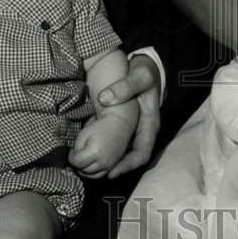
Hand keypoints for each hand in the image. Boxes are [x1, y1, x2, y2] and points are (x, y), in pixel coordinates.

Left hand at [69, 113, 136, 177]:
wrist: (118, 124)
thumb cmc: (101, 127)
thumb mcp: (83, 134)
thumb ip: (76, 149)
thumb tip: (74, 159)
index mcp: (95, 152)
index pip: (77, 162)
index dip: (71, 157)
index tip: (72, 152)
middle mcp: (103, 161)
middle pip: (84, 171)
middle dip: (77, 164)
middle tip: (77, 156)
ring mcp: (109, 165)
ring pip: (92, 176)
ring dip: (84, 170)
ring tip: (83, 161)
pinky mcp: (113, 166)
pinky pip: (100, 175)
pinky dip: (93, 172)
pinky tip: (90, 164)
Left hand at [96, 54, 160, 177]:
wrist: (147, 66)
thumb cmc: (146, 73)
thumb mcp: (140, 77)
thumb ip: (125, 86)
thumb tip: (103, 99)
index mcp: (150, 124)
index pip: (142, 154)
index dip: (127, 166)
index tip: (111, 172)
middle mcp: (142, 130)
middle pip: (129, 157)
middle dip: (112, 167)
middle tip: (91, 172)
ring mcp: (132, 127)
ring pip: (120, 150)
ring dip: (106, 158)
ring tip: (86, 164)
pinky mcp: (123, 123)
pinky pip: (113, 139)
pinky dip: (102, 144)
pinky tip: (87, 144)